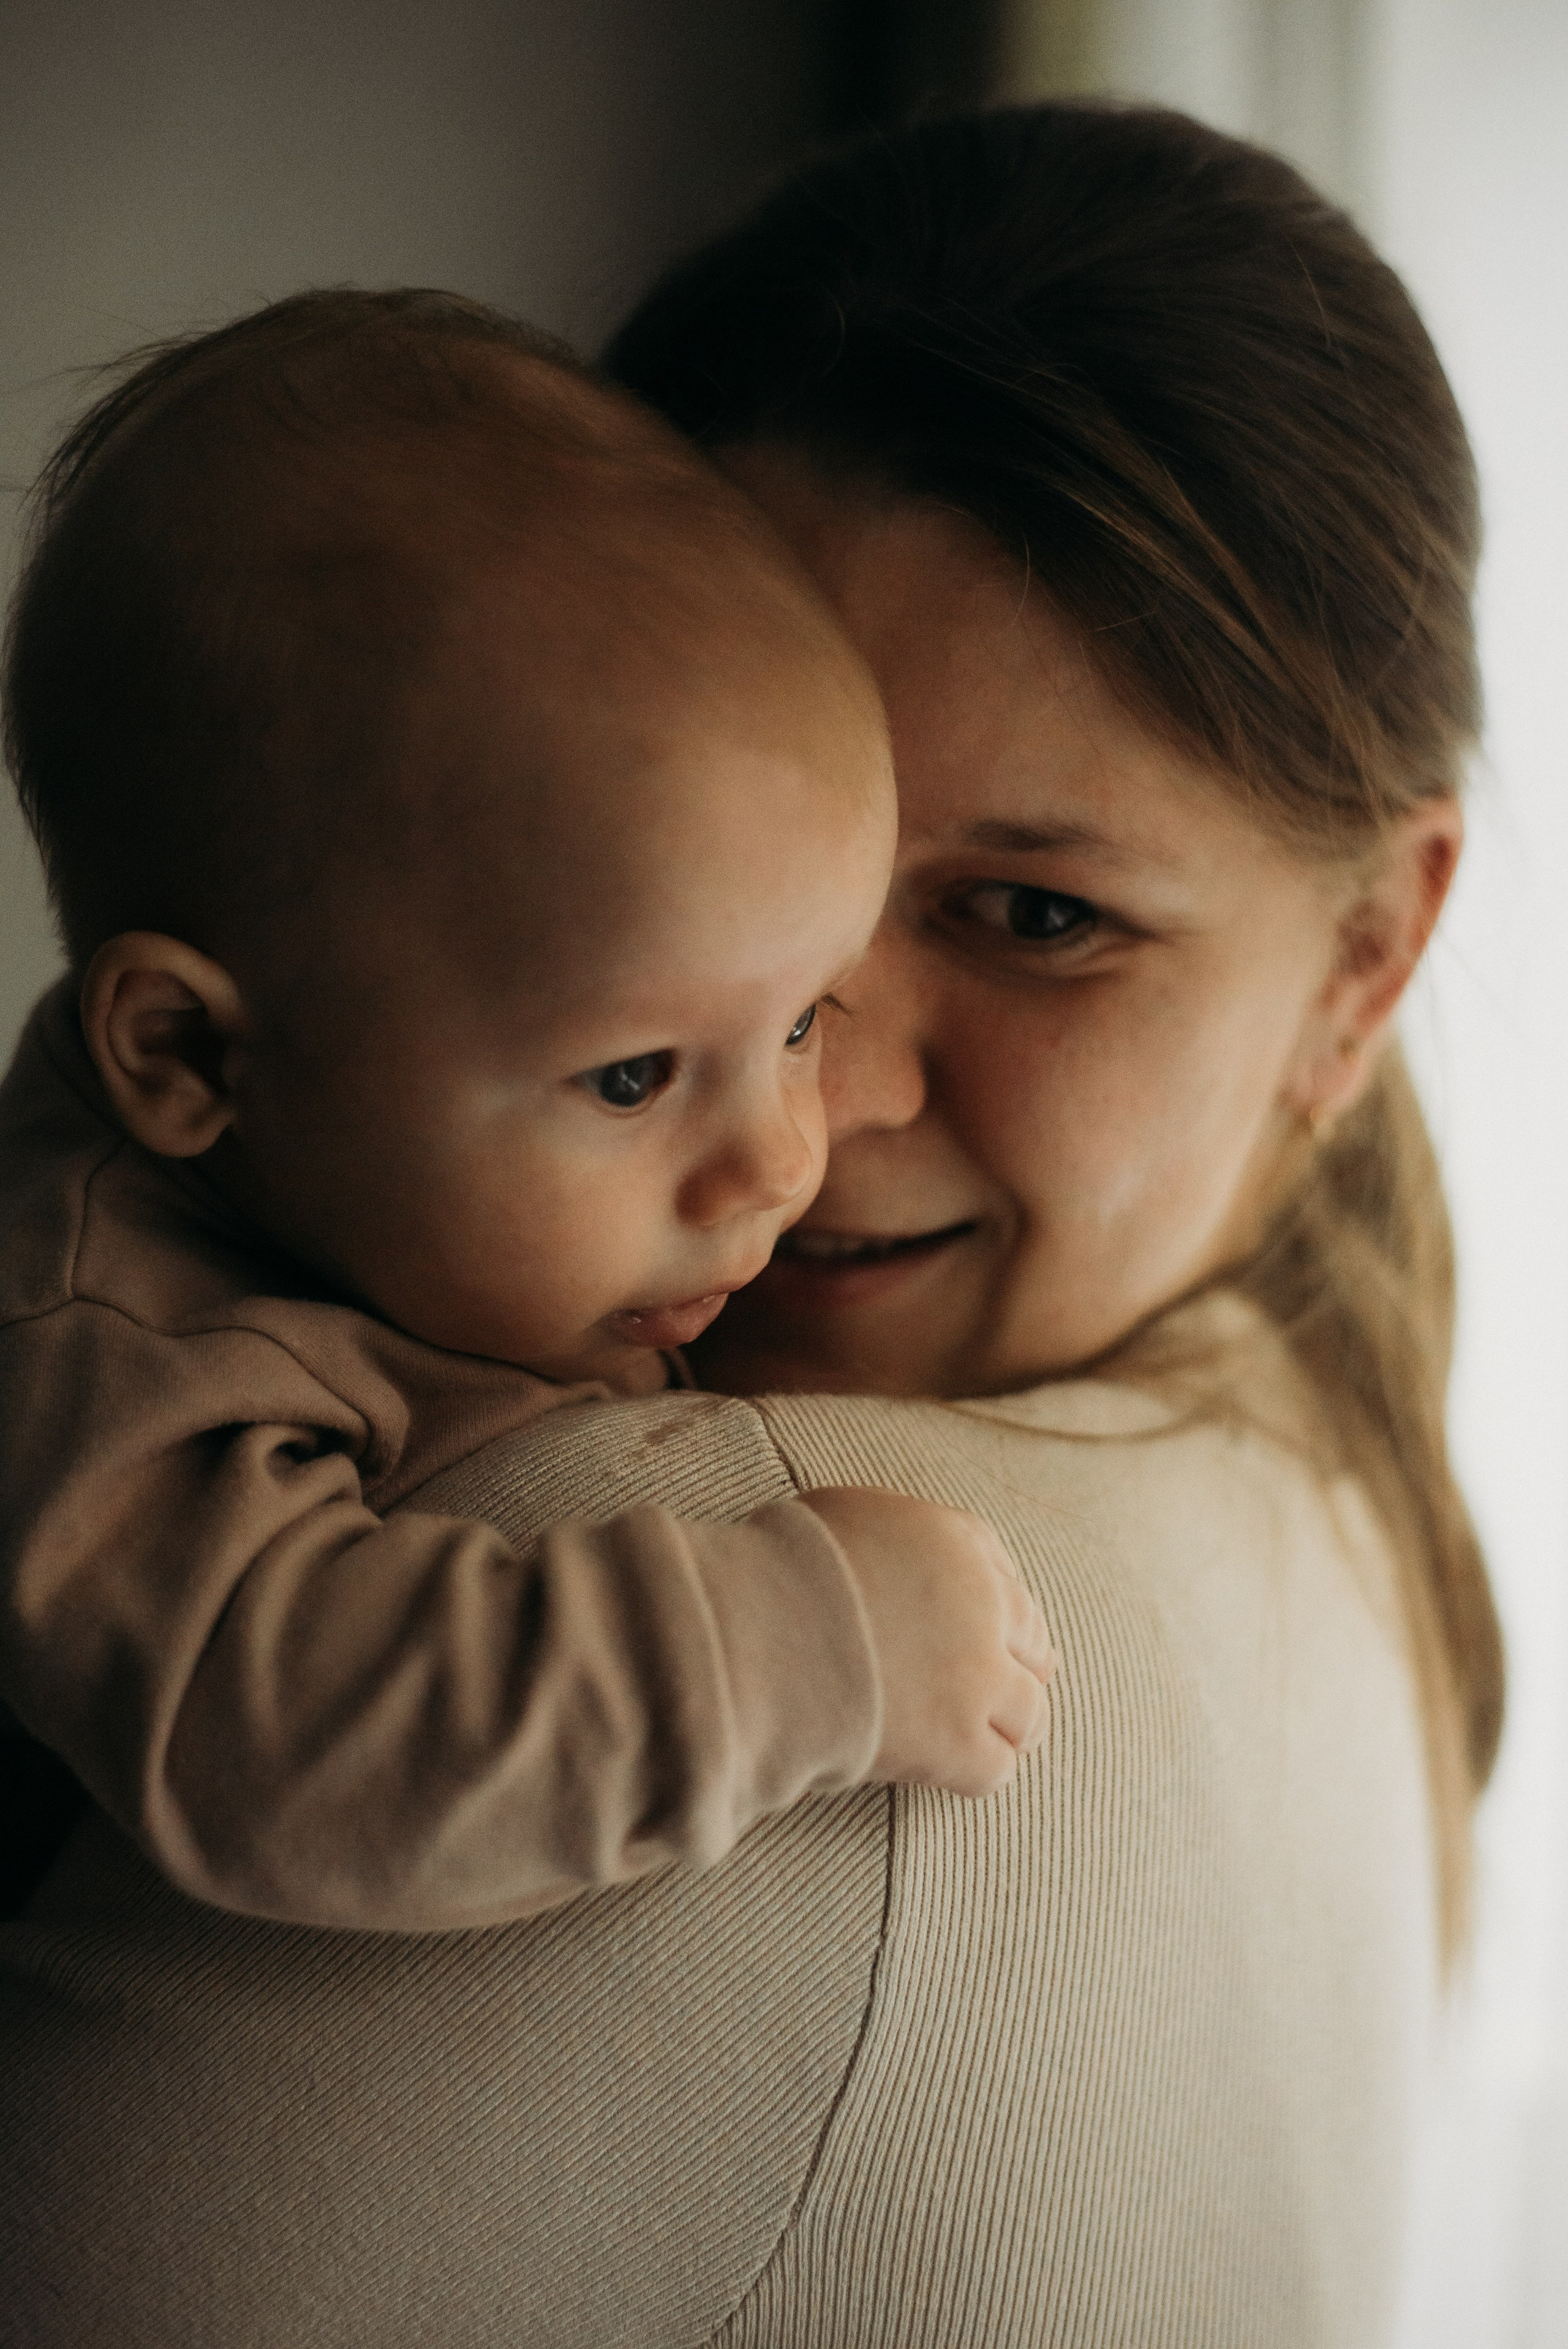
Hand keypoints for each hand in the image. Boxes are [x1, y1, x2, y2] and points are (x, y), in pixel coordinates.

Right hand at [800, 1486, 1054, 1797]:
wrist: (763, 1627)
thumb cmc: (783, 1563)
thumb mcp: (843, 1514)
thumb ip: (890, 1536)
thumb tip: (885, 1559)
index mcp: (958, 1544)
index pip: (1008, 1582)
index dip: (1008, 1618)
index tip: (1007, 1637)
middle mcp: (984, 1606)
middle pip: (1031, 1647)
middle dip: (1021, 1670)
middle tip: (1007, 1692)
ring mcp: (977, 1678)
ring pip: (1029, 1714)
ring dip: (1012, 1727)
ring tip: (992, 1740)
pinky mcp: (957, 1741)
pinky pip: (996, 1768)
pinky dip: (982, 1771)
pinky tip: (960, 1773)